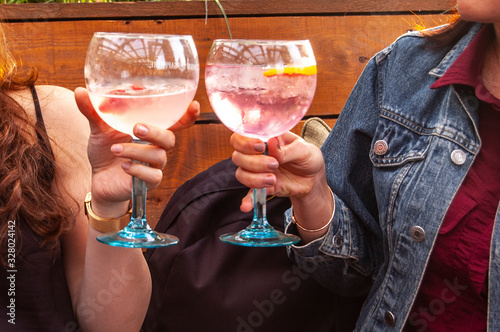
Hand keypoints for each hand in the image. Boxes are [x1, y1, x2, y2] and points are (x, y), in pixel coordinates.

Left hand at [74, 87, 199, 213]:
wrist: (99, 180)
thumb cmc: (106, 151)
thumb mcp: (99, 129)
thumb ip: (93, 111)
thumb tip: (80, 91)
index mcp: (150, 131)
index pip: (175, 122)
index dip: (187, 115)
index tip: (194, 105)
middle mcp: (156, 147)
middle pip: (170, 138)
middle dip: (155, 132)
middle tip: (136, 128)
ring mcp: (154, 165)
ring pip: (158, 156)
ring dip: (136, 151)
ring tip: (115, 149)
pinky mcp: (148, 182)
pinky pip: (152, 176)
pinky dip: (137, 170)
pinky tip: (123, 166)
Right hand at [230, 132, 325, 211]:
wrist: (313, 179)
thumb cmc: (307, 157)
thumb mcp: (304, 149)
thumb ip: (286, 149)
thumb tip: (271, 143)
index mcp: (264, 139)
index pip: (241, 137)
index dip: (245, 142)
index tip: (260, 147)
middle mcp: (256, 154)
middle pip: (238, 157)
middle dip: (254, 162)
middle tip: (274, 164)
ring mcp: (257, 171)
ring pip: (241, 174)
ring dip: (254, 178)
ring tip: (273, 179)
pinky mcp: (261, 187)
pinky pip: (249, 194)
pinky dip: (247, 200)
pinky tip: (247, 206)